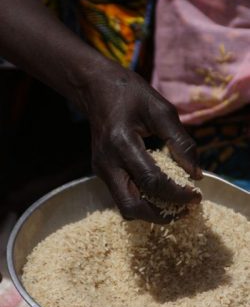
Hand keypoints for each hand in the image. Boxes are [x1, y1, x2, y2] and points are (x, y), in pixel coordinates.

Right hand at [78, 61, 201, 223]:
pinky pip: (121, 196)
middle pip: (132, 206)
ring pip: (125, 206)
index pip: (152, 182)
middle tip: (184, 210)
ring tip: (173, 205)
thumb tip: (195, 174)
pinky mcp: (100, 172)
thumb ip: (180, 142)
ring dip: (150, 212)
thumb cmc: (131, 95)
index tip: (195, 196)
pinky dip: (141, 201)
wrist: (96, 90)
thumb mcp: (161, 111)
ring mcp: (100, 170)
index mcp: (121, 143)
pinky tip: (157, 193)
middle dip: (161, 215)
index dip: (177, 194)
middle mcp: (107, 163)